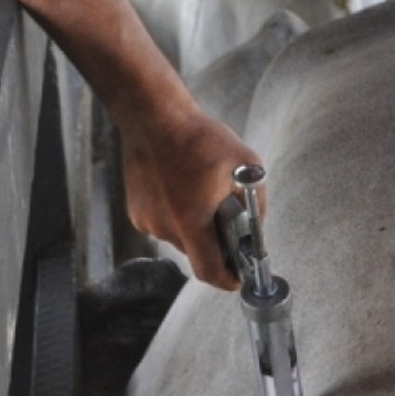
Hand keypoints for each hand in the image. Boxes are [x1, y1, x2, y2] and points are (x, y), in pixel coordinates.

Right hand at [121, 109, 264, 289]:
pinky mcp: (137, 212)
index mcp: (190, 220)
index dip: (228, 279)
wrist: (153, 116)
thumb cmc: (199, 138)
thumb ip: (257, 204)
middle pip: (197, 253)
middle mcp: (164, 227)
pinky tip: (184, 190)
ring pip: (181, 239)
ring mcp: (147, 220)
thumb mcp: (246, 166)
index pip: (209, 270)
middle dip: (215, 244)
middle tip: (228, 220)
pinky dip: (179, 216)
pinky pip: (165, 225)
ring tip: (204, 197)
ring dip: (196, 228)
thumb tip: (256, 230)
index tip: (239, 276)